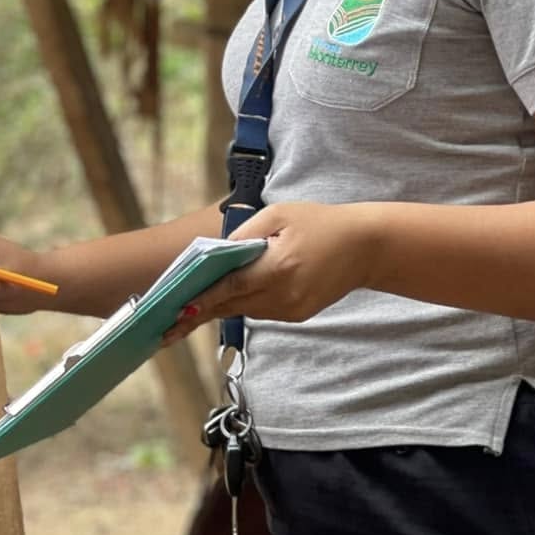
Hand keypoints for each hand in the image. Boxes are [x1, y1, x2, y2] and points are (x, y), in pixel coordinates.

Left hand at [162, 202, 377, 346]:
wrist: (365, 247)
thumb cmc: (320, 223)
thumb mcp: (278, 215)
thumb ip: (243, 235)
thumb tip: (213, 253)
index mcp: (278, 268)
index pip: (230, 287)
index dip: (202, 299)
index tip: (176, 309)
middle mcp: (284, 295)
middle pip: (232, 305)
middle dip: (202, 309)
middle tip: (169, 319)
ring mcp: (293, 309)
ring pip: (245, 310)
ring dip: (222, 305)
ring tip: (190, 308)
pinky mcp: (299, 316)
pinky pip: (262, 311)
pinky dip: (246, 303)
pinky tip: (231, 296)